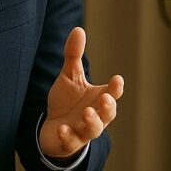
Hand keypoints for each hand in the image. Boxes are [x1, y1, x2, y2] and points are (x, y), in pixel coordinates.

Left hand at [38, 27, 123, 159]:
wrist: (52, 128)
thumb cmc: (67, 101)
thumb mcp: (69, 76)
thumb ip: (74, 55)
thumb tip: (78, 29)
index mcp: (98, 99)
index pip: (112, 93)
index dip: (116, 88)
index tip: (117, 79)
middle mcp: (95, 116)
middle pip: (108, 114)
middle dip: (108, 107)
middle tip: (106, 98)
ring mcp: (83, 130)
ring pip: (93, 130)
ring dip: (92, 122)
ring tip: (87, 112)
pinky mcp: (69, 142)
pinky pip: (71, 141)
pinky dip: (68, 135)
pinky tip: (63, 128)